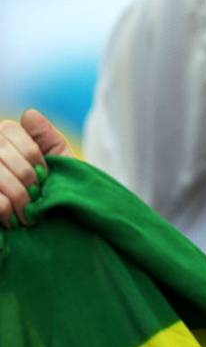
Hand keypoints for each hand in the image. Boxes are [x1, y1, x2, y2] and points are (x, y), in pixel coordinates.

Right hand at [0, 109, 72, 227]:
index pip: (9, 131)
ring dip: (16, 197)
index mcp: (3, 139)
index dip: (31, 155)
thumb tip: (29, 113)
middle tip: (36, 200)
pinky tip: (11, 221)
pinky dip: (3, 209)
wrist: (56, 233)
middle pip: (0, 152)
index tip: (45, 176)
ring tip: (27, 216)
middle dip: (24, 178)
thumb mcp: (59, 164)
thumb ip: (47, 139)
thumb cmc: (56, 194)